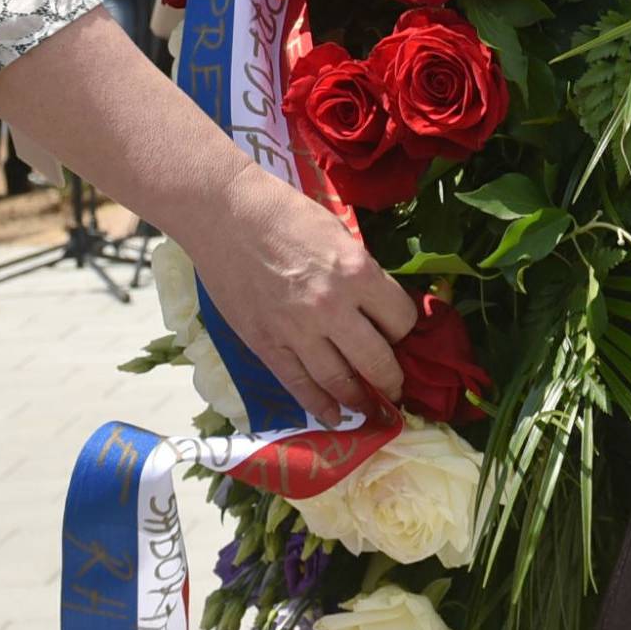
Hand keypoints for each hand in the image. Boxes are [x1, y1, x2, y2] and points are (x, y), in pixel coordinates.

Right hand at [189, 164, 416, 423]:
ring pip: (340, 382)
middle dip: (392, 378)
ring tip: (371, 408)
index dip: (405, 328)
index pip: (401, 318)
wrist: (226, 216)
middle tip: (396, 386)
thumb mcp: (339, 233)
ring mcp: (298, 332)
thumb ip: (359, 271)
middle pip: (377, 360)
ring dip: (360, 399)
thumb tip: (375, 304)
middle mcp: (332, 308)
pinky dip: (320, 407)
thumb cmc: (285, 213)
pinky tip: (335, 416)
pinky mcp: (267, 346)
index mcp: (356, 272)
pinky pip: (300, 387)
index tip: (400, 332)